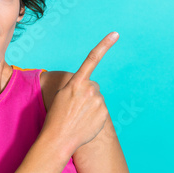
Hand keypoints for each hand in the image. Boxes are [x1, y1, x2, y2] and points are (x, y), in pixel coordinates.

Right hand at [41, 32, 118, 156]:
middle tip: (75, 107)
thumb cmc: (57, 116)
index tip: (115, 34)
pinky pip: (101, 111)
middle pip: (93, 86)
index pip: (92, 59)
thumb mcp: (63, 95)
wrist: (59, 138)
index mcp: (77, 82)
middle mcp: (90, 89)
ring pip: (98, 99)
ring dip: (91, 106)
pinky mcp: (104, 113)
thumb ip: (78, 86)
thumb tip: (94, 89)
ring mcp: (98, 101)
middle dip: (87, 94)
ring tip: (79, 116)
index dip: (104, 45)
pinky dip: (95, 115)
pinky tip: (85, 122)